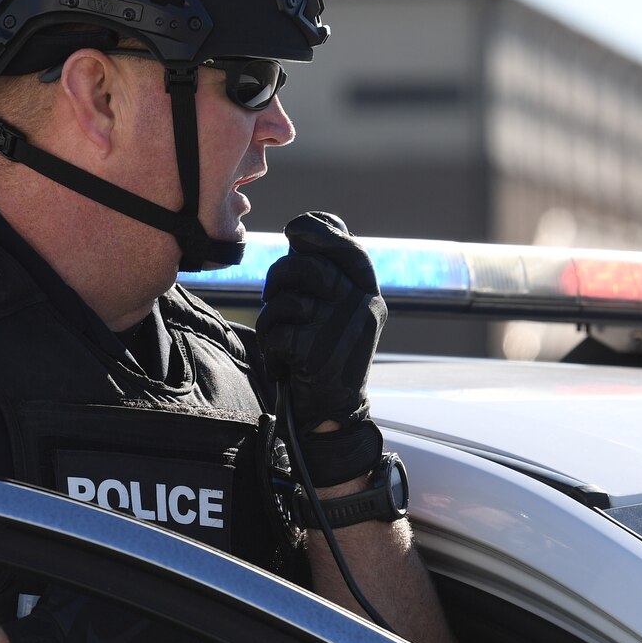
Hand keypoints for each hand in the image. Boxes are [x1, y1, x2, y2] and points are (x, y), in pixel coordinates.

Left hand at [257, 212, 386, 434]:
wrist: (333, 414)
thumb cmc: (326, 356)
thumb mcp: (340, 314)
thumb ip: (328, 275)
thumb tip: (303, 230)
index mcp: (369, 294)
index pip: (348, 249)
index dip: (320, 230)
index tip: (294, 229)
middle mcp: (362, 307)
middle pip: (307, 267)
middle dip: (279, 278)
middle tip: (273, 298)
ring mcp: (342, 329)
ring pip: (288, 299)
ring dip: (271, 317)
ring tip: (279, 336)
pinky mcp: (318, 353)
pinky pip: (276, 331)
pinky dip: (271, 346)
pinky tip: (282, 363)